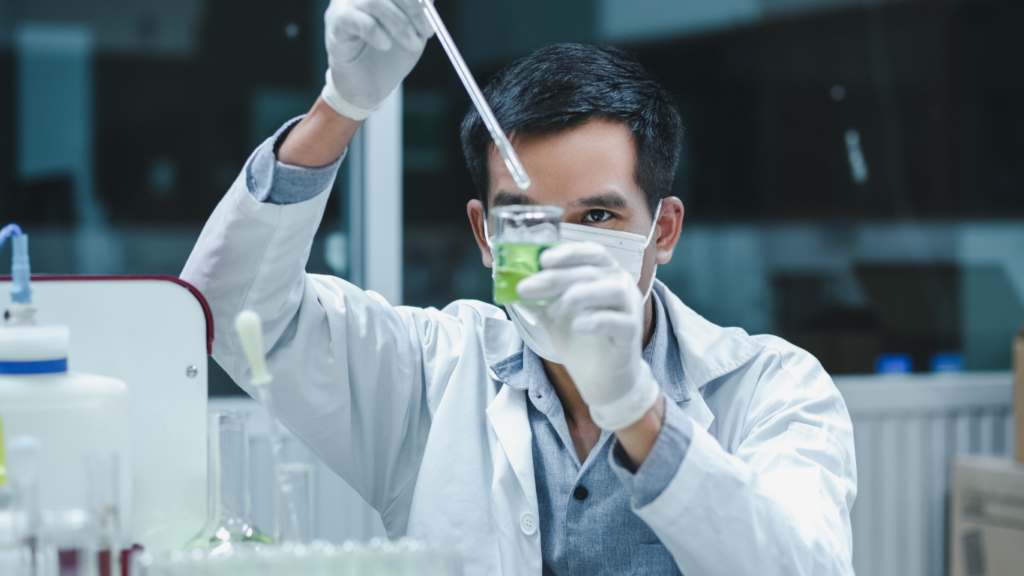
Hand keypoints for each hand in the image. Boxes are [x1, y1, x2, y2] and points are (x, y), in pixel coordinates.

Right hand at [321, 0, 433, 119]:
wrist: (368, 85)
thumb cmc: (389, 55)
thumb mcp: (413, 30)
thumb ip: (420, 11)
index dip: (418, 0)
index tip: (432, 20)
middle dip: (414, 10)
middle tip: (426, 33)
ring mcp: (345, 3)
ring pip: (374, 2)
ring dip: (400, 25)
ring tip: (412, 44)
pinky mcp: (336, 22)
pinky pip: (360, 21)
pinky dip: (377, 32)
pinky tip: (385, 45)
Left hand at [516, 242, 659, 430]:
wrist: (603, 379)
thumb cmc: (583, 341)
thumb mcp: (554, 314)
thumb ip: (538, 297)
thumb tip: (512, 283)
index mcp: (604, 274)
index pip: (591, 251)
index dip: (568, 252)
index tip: (541, 259)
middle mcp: (620, 285)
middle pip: (591, 271)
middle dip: (555, 277)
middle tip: (526, 287)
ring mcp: (629, 309)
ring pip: (610, 290)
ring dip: (577, 295)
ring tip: (553, 310)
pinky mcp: (631, 333)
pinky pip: (618, 321)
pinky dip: (595, 320)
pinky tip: (576, 326)